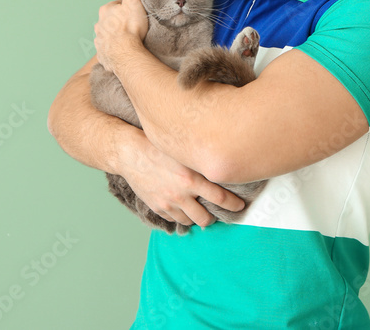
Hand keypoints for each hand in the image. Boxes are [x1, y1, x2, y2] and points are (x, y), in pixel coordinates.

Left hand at [94, 0, 148, 71]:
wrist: (126, 53)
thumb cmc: (131, 28)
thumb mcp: (133, 2)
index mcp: (105, 10)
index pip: (116, 5)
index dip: (126, 8)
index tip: (134, 13)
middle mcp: (99, 24)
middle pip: (110, 20)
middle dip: (119, 21)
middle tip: (132, 26)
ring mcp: (99, 39)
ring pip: (108, 34)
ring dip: (116, 35)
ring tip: (129, 39)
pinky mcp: (102, 52)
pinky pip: (107, 48)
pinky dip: (113, 48)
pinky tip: (122, 49)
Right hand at [117, 129, 244, 228]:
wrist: (130, 153)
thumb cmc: (158, 146)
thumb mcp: (184, 152)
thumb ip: (201, 163)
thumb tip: (221, 166)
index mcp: (192, 179)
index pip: (220, 198)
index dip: (233, 204)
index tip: (239, 206)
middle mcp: (181, 195)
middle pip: (205, 219)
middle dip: (213, 217)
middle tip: (217, 211)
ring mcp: (168, 203)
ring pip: (189, 221)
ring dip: (196, 216)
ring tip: (198, 208)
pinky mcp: (157, 207)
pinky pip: (173, 219)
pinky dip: (180, 215)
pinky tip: (182, 206)